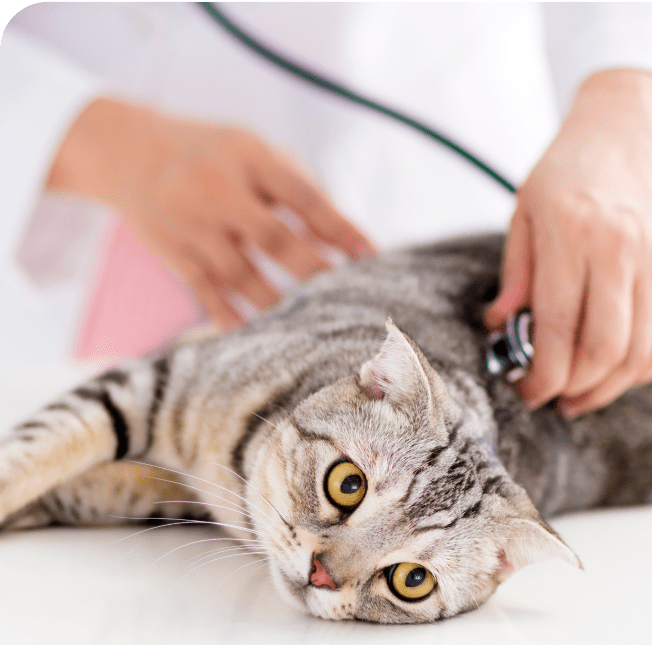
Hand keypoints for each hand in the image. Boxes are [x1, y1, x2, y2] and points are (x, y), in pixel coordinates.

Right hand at [47, 98, 374, 329]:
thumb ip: (295, 187)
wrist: (128, 152)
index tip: (370, 255)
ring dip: (277, 301)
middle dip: (313, 271)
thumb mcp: (252, 151)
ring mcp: (192, 223)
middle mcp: (218, 188)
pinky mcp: (172, 251)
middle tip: (345, 298)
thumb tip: (339, 238)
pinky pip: (205, 291)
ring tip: (308, 324)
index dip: (339, 228)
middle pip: (274, 238)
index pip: (303, 197)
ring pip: (240, 273)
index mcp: (248, 156)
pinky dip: (229, 315)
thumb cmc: (211, 154)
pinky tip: (254, 334)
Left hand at [485, 70, 651, 416]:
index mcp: (572, 235)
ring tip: (578, 396)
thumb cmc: (569, 167)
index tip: (526, 391)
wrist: (634, 124)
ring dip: (606, 388)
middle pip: (603, 350)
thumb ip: (516, 274)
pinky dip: (642, 368)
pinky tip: (616, 376)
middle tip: (549, 398)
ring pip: (638, 352)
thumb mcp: (525, 210)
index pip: (557, 327)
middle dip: (572, 389)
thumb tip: (501, 326)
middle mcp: (622, 251)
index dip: (541, 374)